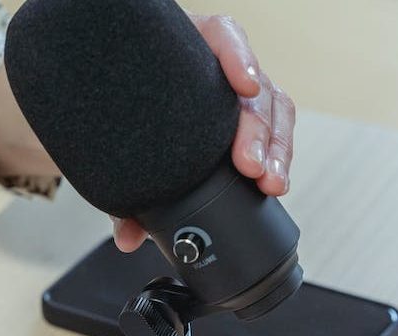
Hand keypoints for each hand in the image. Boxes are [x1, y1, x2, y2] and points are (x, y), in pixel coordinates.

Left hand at [113, 14, 295, 252]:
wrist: (120, 100)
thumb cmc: (124, 112)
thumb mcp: (118, 142)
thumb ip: (123, 189)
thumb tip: (128, 237)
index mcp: (185, 51)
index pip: (220, 36)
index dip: (237, 57)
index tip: (245, 86)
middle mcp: (216, 65)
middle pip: (252, 86)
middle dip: (258, 129)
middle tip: (252, 167)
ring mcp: (237, 89)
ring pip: (273, 108)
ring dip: (278, 147)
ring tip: (272, 182)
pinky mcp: (248, 112)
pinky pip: (275, 126)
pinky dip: (279, 153)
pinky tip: (276, 178)